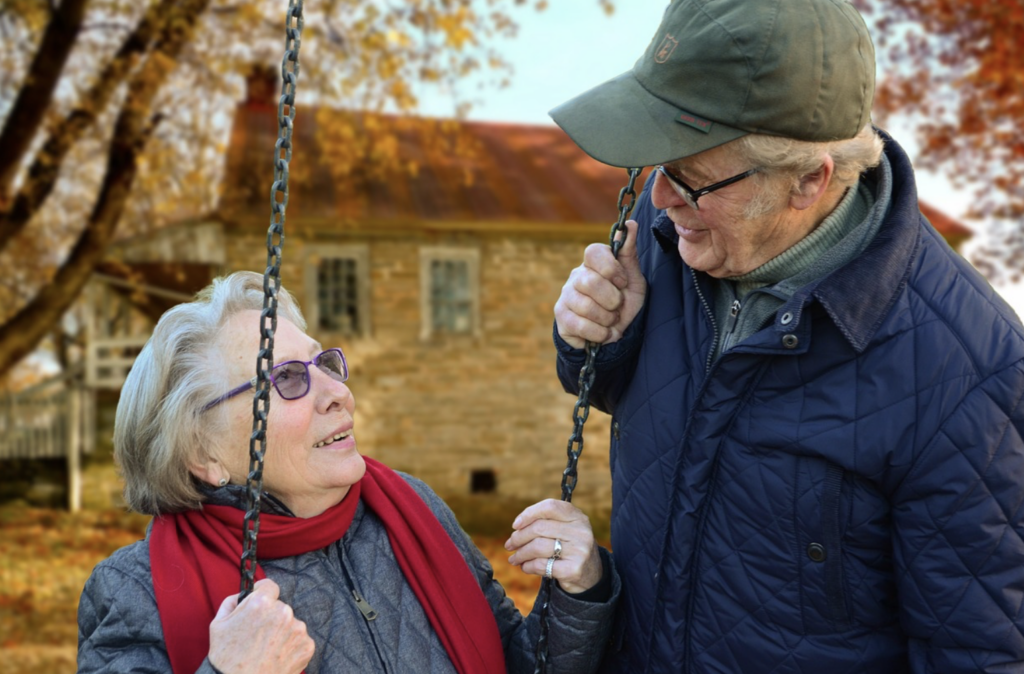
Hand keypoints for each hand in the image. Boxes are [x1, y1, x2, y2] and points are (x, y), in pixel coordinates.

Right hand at [208, 578, 314, 673]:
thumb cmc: (226, 657)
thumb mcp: (218, 624)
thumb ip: (233, 601)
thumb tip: (244, 594)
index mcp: (262, 603)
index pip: (269, 586)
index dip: (262, 594)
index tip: (260, 604)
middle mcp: (283, 612)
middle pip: (280, 607)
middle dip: (271, 617)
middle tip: (258, 636)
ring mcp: (297, 630)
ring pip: (290, 624)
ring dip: (282, 632)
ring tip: (266, 650)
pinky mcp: (307, 647)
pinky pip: (299, 640)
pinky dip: (290, 647)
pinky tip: (276, 658)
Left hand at [504, 499, 601, 593]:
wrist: (591, 575)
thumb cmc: (570, 548)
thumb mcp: (566, 529)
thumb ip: (547, 522)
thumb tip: (517, 527)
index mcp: (578, 517)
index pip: (549, 507)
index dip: (529, 513)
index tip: (515, 525)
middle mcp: (581, 531)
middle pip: (539, 528)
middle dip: (519, 537)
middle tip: (509, 545)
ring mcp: (579, 551)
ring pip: (537, 547)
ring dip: (520, 554)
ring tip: (514, 558)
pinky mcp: (573, 570)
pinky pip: (541, 565)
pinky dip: (528, 566)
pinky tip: (525, 567)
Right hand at [554, 219, 645, 348]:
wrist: (614, 334)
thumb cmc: (624, 303)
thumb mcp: (633, 279)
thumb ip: (629, 253)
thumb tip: (631, 224)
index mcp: (594, 263)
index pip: (593, 252)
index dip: (611, 269)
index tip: (623, 283)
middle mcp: (576, 276)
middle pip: (591, 282)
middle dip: (612, 300)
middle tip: (617, 307)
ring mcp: (565, 296)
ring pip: (586, 306)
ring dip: (607, 319)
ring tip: (611, 321)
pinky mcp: (561, 317)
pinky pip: (580, 325)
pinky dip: (599, 333)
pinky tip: (603, 333)